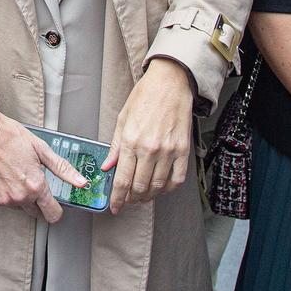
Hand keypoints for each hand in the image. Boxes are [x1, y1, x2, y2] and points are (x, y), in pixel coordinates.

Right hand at [0, 108, 86, 224]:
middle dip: (37, 202)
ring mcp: (3, 200)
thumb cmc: (11, 137)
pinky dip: (4, 193)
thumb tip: (82, 182)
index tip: (54, 204)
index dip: (56, 210)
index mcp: (36, 186)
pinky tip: (2, 176)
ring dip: (20, 196)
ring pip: (19, 207)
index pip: (53, 214)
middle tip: (31, 181)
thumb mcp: (41, 149)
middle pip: (36, 213)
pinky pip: (3, 202)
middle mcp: (20, 197)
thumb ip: (63, 169)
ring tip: (14, 174)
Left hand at [103, 58, 194, 214]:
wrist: (171, 83)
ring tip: (142, 195)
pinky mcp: (183, 150)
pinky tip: (161, 187)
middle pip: (140, 187)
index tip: (115, 207)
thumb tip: (108, 167)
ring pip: (157, 187)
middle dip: (132, 199)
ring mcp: (168, 151)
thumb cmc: (145, 97)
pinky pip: (177, 179)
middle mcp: (150, 149)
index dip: (117, 198)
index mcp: (131, 141)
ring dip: (148, 196)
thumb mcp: (123, 119)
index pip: (122, 180)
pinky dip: (168, 189)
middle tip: (128, 200)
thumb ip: (116, 146)